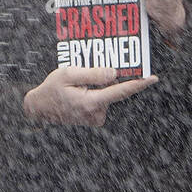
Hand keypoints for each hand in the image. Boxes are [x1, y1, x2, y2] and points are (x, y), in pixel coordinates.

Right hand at [23, 66, 157, 126]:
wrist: (38, 109)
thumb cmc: (51, 90)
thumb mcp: (67, 74)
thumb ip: (92, 73)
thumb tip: (114, 73)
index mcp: (90, 102)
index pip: (120, 91)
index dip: (138, 84)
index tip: (153, 78)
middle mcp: (96, 113)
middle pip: (112, 91)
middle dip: (105, 80)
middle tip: (88, 74)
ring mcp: (95, 118)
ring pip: (106, 95)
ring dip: (98, 86)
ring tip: (76, 85)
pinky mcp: (93, 118)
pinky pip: (101, 100)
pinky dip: (95, 93)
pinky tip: (79, 92)